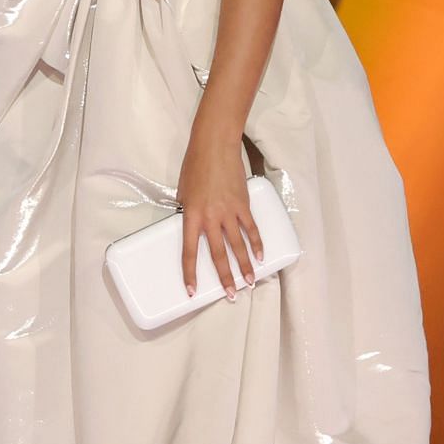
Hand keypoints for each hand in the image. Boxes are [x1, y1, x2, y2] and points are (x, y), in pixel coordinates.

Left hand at [176, 130, 263, 299]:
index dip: (190, 272)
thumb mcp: (183, 191)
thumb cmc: (195, 166)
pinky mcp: (243, 205)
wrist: (215, 147)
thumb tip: (190, 223)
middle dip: (224, 277)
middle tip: (230, 295)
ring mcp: (229, 212)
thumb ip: (187, 211)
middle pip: (217, 254)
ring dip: (244, 266)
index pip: (189, 251)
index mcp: (191, 215)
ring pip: (238, 246)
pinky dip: (257, 244)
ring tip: (249, 283)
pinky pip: (251, 229)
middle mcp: (210, 218)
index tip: (191, 290)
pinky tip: (260, 257)